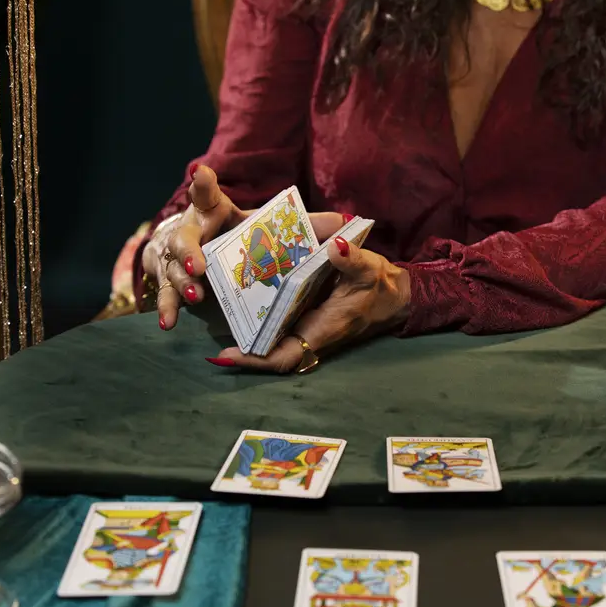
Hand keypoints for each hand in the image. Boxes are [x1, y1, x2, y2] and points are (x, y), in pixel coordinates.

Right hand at [142, 165, 346, 329]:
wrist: (209, 260)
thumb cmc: (246, 239)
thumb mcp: (275, 230)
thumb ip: (309, 226)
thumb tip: (344, 221)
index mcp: (216, 213)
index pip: (208, 195)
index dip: (203, 184)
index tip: (201, 172)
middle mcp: (192, 233)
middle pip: (184, 237)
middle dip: (189, 250)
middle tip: (200, 265)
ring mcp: (178, 261)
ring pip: (173, 269)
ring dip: (182, 283)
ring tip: (197, 295)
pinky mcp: (175, 285)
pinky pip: (168, 297)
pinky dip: (167, 309)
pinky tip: (170, 323)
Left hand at [208, 237, 410, 372]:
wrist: (395, 295)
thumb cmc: (381, 286)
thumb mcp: (369, 269)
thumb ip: (352, 260)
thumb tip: (334, 246)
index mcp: (322, 330)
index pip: (283, 357)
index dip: (254, 360)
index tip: (227, 354)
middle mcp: (309, 334)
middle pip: (268, 351)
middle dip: (242, 347)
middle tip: (210, 330)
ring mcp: (306, 327)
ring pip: (271, 338)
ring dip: (248, 330)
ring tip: (218, 310)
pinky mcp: (306, 316)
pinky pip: (279, 323)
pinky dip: (260, 316)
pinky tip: (242, 297)